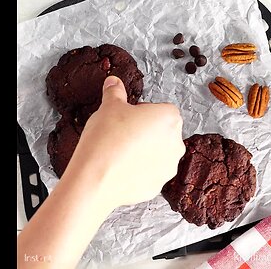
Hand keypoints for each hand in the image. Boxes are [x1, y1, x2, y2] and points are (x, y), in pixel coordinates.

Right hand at [66, 75, 185, 205]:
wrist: (95, 179)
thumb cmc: (106, 139)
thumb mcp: (108, 107)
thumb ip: (115, 92)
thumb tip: (114, 83)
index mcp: (169, 118)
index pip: (163, 109)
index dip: (144, 111)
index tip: (128, 116)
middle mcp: (175, 144)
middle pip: (163, 132)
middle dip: (146, 132)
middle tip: (122, 133)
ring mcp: (168, 168)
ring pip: (158, 155)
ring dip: (144, 152)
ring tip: (119, 152)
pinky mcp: (157, 187)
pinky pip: (149, 175)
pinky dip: (138, 172)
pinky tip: (120, 169)